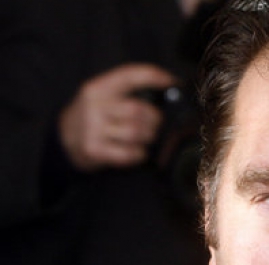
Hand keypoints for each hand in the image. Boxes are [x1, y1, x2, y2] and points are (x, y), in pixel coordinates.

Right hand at [59, 64, 175, 170]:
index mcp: (98, 87)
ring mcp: (92, 128)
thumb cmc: (95, 116)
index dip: (155, 76)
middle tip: (155, 124)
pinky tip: (136, 151)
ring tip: (145, 137)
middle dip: (154, 119)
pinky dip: (139, 154)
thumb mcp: (104, 95)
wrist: (63, 138)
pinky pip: (129, 153)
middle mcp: (93, 105)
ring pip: (136, 132)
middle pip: (138, 110)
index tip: (173, 82)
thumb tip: (170, 90)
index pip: (130, 75)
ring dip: (148, 137)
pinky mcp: (94, 150)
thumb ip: (129, 91)